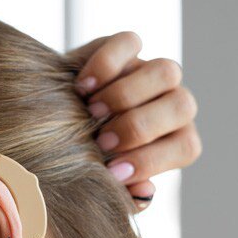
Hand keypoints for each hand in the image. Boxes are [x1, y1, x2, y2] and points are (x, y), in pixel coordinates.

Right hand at [70, 32, 201, 209]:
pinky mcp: (125, 48)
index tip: (113, 172)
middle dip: (140, 127)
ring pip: (166, 72)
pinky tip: (80, 87)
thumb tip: (145, 190)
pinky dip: (105, 65)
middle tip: (101, 142)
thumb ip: (125, 194)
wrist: (51, 125)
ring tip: (90, 112)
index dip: (152, 160)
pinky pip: (129, 43)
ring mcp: (150, 72)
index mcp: (175, 139)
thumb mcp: (102, 183)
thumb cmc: (84, 161)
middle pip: (183, 105)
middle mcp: (170, 103)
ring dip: (127, 95)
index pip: (186, 145)